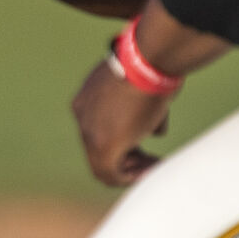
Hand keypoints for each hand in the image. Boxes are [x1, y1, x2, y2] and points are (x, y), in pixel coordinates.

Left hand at [70, 56, 171, 185]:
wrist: (148, 60)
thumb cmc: (152, 66)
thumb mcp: (144, 86)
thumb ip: (143, 110)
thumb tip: (156, 131)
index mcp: (87, 99)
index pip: (102, 128)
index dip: (124, 138)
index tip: (147, 140)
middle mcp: (83, 117)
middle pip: (101, 146)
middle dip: (129, 156)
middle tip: (151, 160)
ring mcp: (90, 132)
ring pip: (104, 164)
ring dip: (131, 169)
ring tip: (155, 166)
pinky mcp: (102, 147)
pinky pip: (111, 174)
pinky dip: (132, 177)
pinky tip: (152, 170)